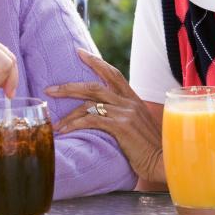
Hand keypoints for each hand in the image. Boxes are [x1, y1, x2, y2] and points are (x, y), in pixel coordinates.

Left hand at [45, 48, 164, 182]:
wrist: (164, 163)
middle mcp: (129, 102)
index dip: (95, 61)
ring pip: (89, 104)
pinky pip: (92, 120)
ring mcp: (125, 113)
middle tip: (50, 90)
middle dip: (69, 87)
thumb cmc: (150, 149)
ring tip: (55, 124)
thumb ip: (124, 115)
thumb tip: (103, 114)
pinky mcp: (121, 127)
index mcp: (134, 99)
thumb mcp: (139, 125)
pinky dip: (75, 125)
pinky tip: (66, 131)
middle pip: (94, 86)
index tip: (79, 52)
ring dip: (69, 114)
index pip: (113, 73)